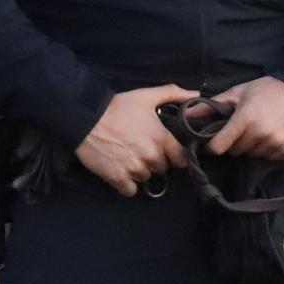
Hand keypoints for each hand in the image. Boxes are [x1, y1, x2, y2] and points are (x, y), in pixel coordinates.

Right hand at [75, 84, 193, 196]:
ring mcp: (134, 169)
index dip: (174, 155)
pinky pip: (130, 190)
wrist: (86, 118)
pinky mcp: (118, 178)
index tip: (165, 150)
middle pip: (162, 168)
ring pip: (146, 178)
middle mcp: (151, 156)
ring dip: (139, 171)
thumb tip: (197, 95)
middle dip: (154, 161)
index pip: (181, 158)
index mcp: (161, 138)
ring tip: (128, 156)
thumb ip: (174, 94)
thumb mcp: (147, 95)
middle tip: (140, 149)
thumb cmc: (117, 106)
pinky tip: (120, 170)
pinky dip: (126, 184)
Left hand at [206, 76, 283, 160]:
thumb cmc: (267, 90)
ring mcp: (276, 143)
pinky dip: (269, 149)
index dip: (215, 144)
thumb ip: (211, 105)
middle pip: (236, 151)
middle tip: (244, 128)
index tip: (217, 141)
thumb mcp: (238, 92)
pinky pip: (271, 157)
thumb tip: (186, 114)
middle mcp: (260, 133)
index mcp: (245, 119)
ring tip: (261, 130)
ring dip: (253, 146)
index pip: (219, 146)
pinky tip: (274, 134)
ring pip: (253, 155)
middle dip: (236, 142)